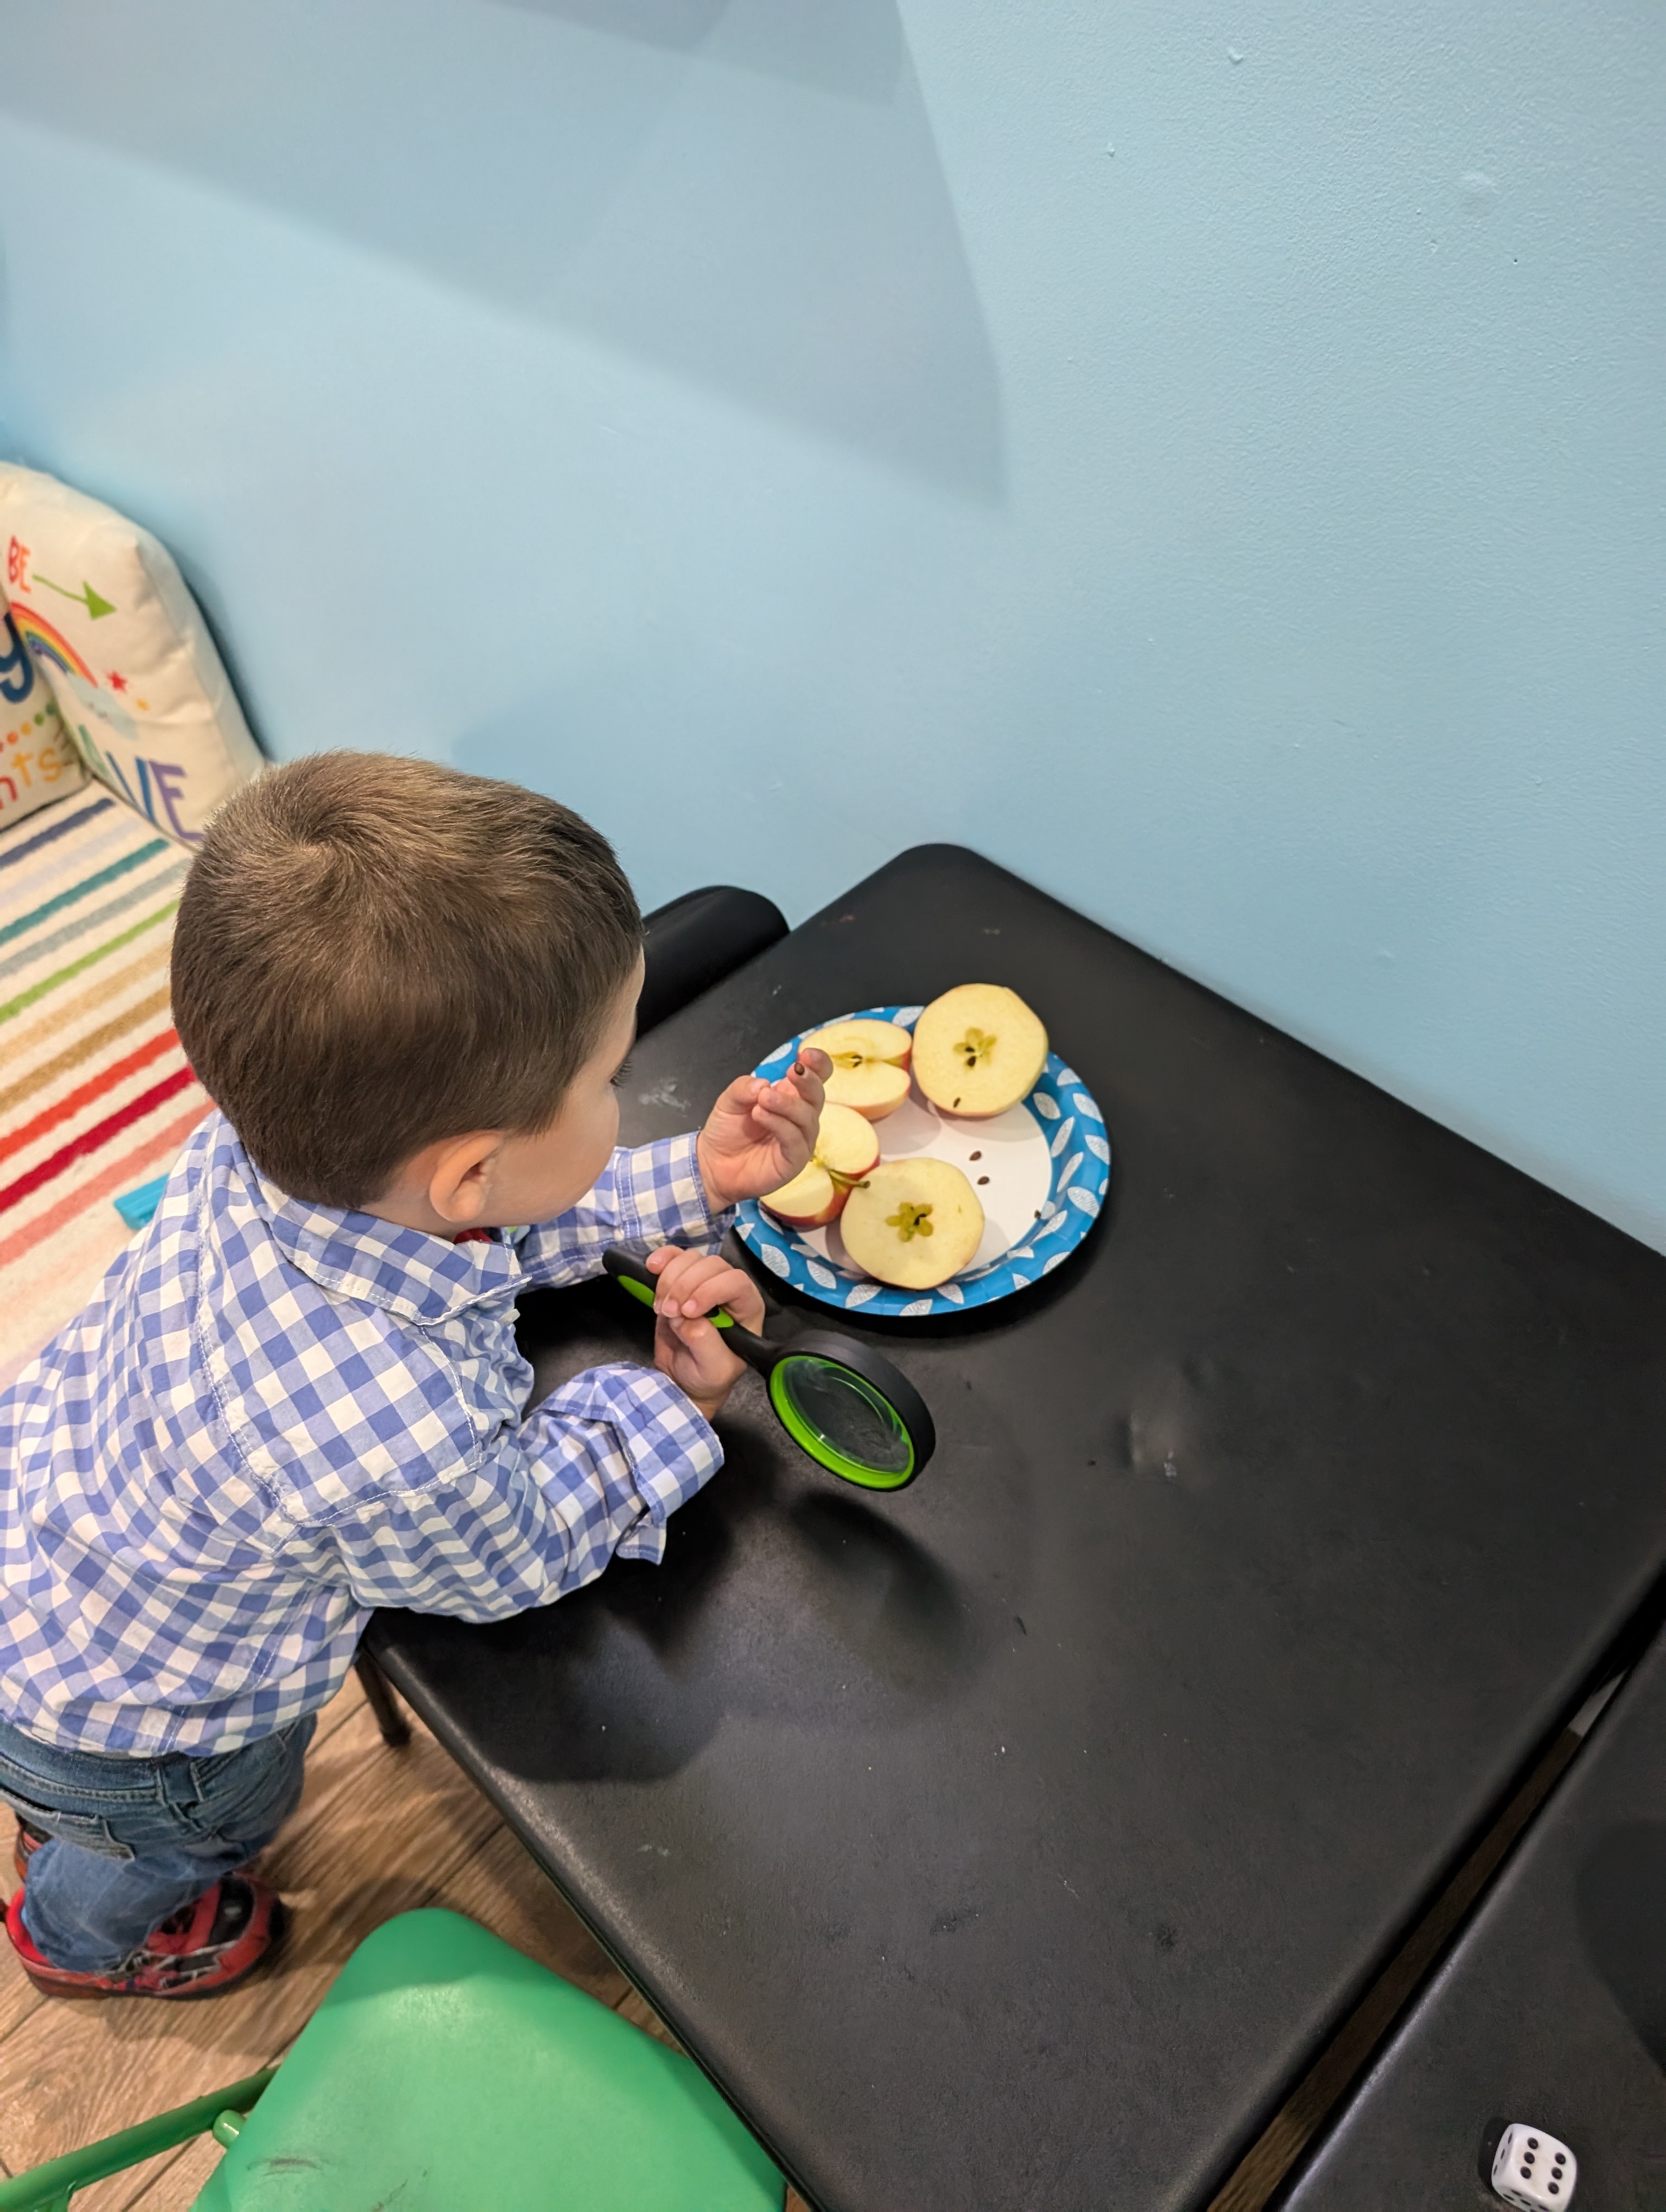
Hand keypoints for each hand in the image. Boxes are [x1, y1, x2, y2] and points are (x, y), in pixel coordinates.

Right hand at [646, 1245, 766, 1422]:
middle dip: (686, 1286)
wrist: (684, 1379)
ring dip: (670, 1279)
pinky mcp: (679, 1282)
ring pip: (691, 1260)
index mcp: (747, 1308)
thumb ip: (706, 1344)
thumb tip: (686, 1319)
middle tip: (669, 1312)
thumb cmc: (708, 1376)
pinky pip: (674, 1258)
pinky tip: (651, 1268)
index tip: (689, 1312)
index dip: (711, 1290)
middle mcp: (728, 1290)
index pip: (736, 1282)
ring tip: (661, 1309)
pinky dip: (662, 1259)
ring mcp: (703, 1283)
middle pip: (711, 1266)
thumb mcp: (714, 1369)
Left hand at [696, 1049, 829, 1210]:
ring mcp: (800, 1139)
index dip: (818, 1063)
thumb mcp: (729, 1101)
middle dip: (808, 1080)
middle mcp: (800, 1116)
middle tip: (792, 1071)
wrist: (713, 1165)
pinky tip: (760, 1115)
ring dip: (787, 1104)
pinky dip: (780, 1124)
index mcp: (790, 1096)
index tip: (806, 1054)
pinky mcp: (794, 1160)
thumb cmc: (727, 1131)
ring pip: (807, 1118)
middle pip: (817, 1094)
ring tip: (763, 1099)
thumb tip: (764, 1083)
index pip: (817, 1076)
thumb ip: (744, 1087)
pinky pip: (795, 1140)